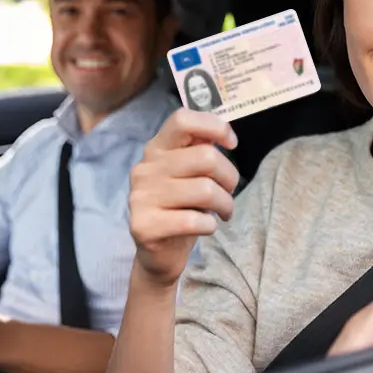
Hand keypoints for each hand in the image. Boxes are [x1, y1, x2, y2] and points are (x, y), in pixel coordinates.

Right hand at [129, 108, 238, 287]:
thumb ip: (201, 150)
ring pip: (205, 190)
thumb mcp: (192, 174)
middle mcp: (144, 168)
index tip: (231, 143)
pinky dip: (210, 225)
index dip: (214, 126)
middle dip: (229, 177)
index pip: (183, 120)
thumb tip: (223, 134)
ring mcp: (140, 197)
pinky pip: (193, 220)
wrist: (160, 253)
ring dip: (225, 204)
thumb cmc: (183, 206)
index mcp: (157, 148)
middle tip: (229, 191)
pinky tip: (207, 227)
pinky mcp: (144, 226)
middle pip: (206, 157)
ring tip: (223, 211)